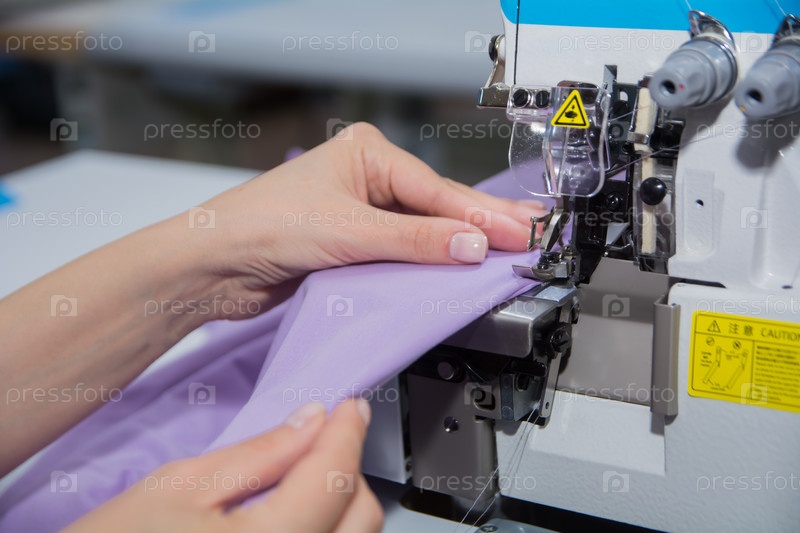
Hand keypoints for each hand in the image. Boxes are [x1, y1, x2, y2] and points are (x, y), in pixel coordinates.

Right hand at [65, 400, 380, 532]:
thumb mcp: (178, 487)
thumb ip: (258, 454)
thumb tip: (311, 420)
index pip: (333, 477)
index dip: (346, 432)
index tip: (349, 408)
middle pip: (360, 516)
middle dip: (346, 467)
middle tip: (322, 437)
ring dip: (341, 501)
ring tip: (306, 474)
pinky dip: (327, 529)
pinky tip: (300, 511)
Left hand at [190, 122, 545, 316]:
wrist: (216, 265)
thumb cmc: (263, 225)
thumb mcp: (349, 230)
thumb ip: (414, 240)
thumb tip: (471, 243)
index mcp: (368, 153)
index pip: (436, 190)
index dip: (480, 215)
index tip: (518, 233)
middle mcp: (367, 179)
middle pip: (436, 206)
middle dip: (482, 223)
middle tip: (530, 235)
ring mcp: (361, 212)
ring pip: (423, 231)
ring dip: (458, 245)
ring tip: (506, 252)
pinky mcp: (354, 245)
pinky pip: (403, 253)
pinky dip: (429, 263)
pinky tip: (457, 268)